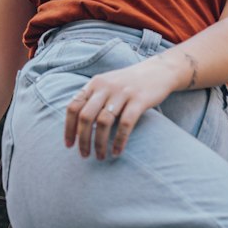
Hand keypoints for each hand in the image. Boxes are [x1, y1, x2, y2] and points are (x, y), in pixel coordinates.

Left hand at [64, 58, 179, 159]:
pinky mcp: (139, 100)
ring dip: (99, 143)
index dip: (69, 128)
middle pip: (86, 116)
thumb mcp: (107, 85)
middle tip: (84, 155)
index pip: (73, 107)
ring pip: (103, 122)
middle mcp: (105, 87)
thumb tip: (76, 127)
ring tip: (100, 157)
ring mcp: (122, 92)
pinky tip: (117, 152)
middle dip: (83, 139)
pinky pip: (125, 124)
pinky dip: (119, 141)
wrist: (159, 71)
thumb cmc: (129, 83)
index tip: (69, 145)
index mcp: (94, 84)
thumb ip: (92, 100)